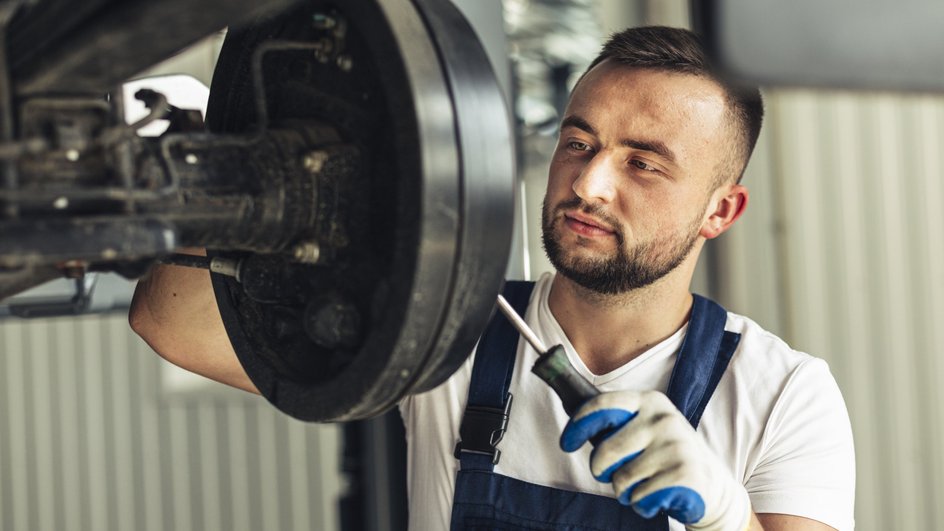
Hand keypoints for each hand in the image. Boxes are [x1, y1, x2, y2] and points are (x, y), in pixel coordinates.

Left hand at [560, 390, 750, 530]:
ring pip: (621, 479)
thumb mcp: (645, 428)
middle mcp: (662, 419)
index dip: (579, 425)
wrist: (712, 486)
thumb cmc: (665, 456)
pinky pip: (640, 497)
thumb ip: (615, 425)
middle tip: (617, 475)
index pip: (603, 405)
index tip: (566, 443)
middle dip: (602, 470)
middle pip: (605, 450)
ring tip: (645, 484)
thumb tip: (574, 427)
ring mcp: (675, 446)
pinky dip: (642, 504)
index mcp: (649, 401)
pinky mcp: (684, 475)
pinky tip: (657, 497)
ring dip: (625, 491)